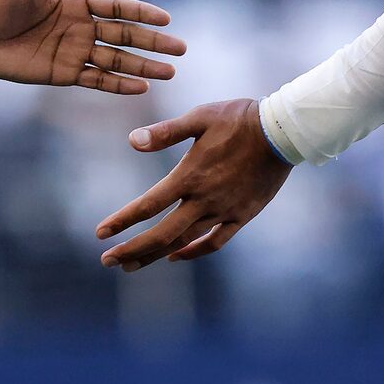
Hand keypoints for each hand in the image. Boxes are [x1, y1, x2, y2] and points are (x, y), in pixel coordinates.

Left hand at [0, 0, 183, 92]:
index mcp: (75, 1)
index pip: (117, 7)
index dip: (141, 12)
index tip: (166, 18)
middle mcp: (80, 26)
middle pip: (125, 35)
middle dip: (153, 42)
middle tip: (181, 49)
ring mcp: (73, 51)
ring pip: (117, 60)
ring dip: (143, 66)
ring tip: (169, 72)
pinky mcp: (62, 73)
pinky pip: (96, 80)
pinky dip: (118, 84)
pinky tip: (140, 87)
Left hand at [96, 98, 290, 269]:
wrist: (283, 132)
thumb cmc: (238, 119)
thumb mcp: (199, 118)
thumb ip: (165, 132)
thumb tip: (132, 141)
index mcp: (189, 176)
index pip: (148, 205)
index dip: (122, 221)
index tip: (100, 233)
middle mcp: (204, 200)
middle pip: (162, 234)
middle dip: (132, 250)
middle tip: (107, 261)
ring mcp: (224, 211)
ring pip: (184, 242)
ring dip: (156, 255)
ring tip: (132, 266)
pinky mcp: (242, 215)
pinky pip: (215, 242)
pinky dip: (194, 251)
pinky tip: (177, 256)